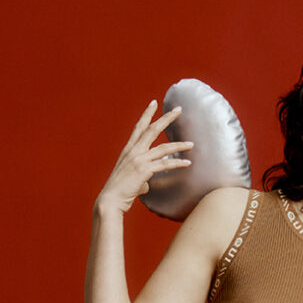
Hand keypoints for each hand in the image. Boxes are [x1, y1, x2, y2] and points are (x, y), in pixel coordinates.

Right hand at [94, 101, 193, 215]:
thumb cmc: (120, 191)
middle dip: (166, 118)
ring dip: (179, 145)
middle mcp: (133, 151)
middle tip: (179, 109)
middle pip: (152, 129)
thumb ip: (141, 176)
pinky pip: (164, 165)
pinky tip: (187, 163)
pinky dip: (177, 164)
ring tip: (191, 144)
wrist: (111, 199)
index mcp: (128, 150)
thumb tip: (147, 182)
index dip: (147, 114)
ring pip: (163, 148)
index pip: (139, 127)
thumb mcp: (131, 179)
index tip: (154, 103)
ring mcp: (138, 160)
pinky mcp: (144, 170)